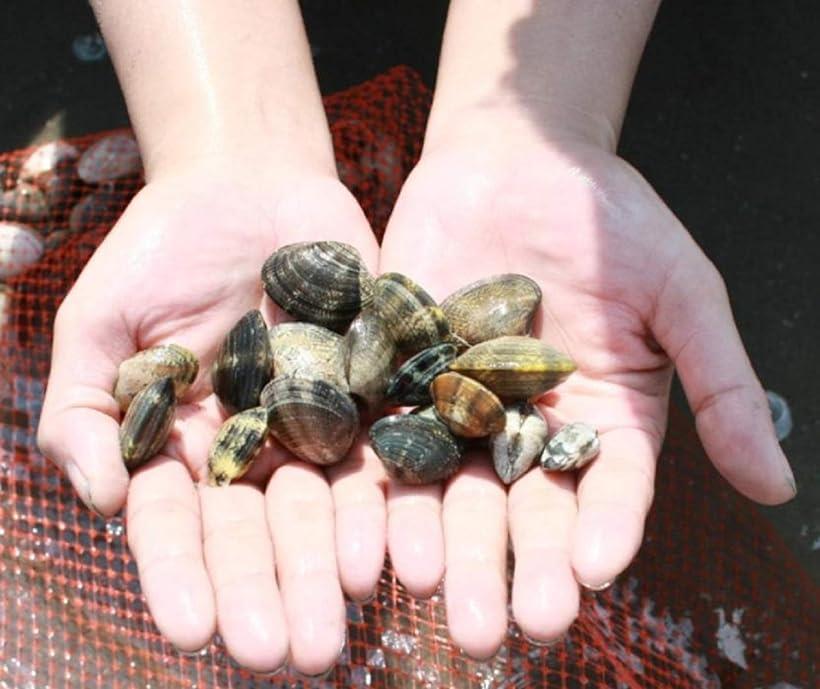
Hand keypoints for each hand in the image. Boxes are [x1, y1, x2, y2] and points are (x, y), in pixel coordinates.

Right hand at [37, 160, 386, 674]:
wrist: (247, 182)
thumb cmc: (159, 250)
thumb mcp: (99, 323)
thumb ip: (88, 409)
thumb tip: (98, 498)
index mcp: (187, 446)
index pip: (180, 524)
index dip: (184, 576)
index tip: (194, 631)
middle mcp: (256, 448)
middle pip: (264, 531)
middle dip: (274, 590)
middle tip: (292, 655)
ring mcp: (318, 421)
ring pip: (327, 505)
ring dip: (334, 564)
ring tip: (346, 619)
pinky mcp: (373, 387)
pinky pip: (384, 444)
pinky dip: (386, 494)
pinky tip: (393, 539)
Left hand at [379, 118, 795, 657]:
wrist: (518, 158)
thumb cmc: (611, 218)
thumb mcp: (681, 292)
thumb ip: (720, 384)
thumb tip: (778, 487)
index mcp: (605, 421)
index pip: (606, 493)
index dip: (599, 534)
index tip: (585, 577)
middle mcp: (530, 430)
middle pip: (519, 511)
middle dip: (508, 567)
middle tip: (495, 630)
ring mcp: (460, 409)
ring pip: (446, 489)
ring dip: (436, 542)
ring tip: (427, 589)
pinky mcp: (399, 382)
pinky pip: (385, 436)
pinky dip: (375, 480)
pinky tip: (365, 525)